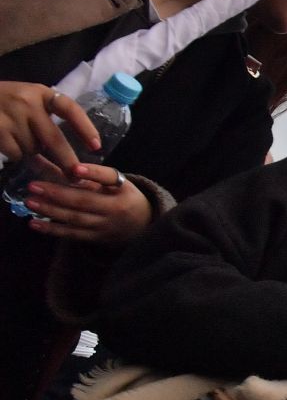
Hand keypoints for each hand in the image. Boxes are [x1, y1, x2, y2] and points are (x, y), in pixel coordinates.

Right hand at [0, 82, 96, 166]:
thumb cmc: (5, 103)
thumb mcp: (27, 103)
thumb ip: (46, 123)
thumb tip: (68, 161)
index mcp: (41, 93)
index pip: (69, 109)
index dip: (85, 128)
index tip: (96, 146)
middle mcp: (27, 102)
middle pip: (54, 139)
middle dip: (67, 160)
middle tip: (76, 176)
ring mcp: (10, 116)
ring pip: (33, 149)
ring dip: (32, 153)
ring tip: (21, 140)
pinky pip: (16, 153)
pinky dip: (16, 154)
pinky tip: (8, 143)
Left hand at [22, 164, 153, 243]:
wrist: (142, 224)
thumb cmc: (124, 197)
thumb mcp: (118, 183)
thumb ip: (93, 175)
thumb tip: (62, 161)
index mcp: (123, 189)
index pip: (109, 178)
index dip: (92, 173)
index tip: (75, 168)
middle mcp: (115, 208)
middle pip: (84, 200)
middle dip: (57, 193)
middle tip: (33, 186)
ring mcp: (105, 225)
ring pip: (75, 218)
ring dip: (50, 210)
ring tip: (30, 201)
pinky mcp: (96, 238)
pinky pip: (72, 234)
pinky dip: (52, 229)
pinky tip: (34, 223)